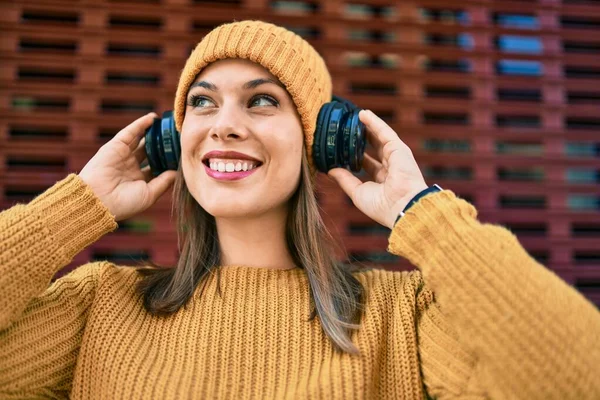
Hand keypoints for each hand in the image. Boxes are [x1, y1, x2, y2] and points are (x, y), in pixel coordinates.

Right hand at [78, 113, 176, 221]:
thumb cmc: (124, 203)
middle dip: (162, 144)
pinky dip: (140, 124)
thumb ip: (164, 182)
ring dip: (153, 132)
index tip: (182, 153)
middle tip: (176, 136)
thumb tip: (178, 173)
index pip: (156, 166)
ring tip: (167, 124)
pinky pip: (130, 132)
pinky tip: (152, 118)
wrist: (99, 199)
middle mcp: (131, 166)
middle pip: (150, 151)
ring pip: (141, 140)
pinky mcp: (115, 146)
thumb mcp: (150, 194)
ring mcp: (123, 155)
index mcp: (139, 180)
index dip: (168, 160)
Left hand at [327, 110, 427, 228]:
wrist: (401, 206)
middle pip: (374, 147)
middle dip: (362, 138)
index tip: (343, 147)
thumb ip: (345, 179)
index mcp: (383, 180)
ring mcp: (396, 157)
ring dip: (368, 126)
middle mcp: (391, 167)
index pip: (368, 163)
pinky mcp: (399, 148)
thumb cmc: (381, 205)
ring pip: (379, 137)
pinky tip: (363, 114)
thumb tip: (330, 170)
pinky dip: (374, 122)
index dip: (356, 155)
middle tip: (348, 128)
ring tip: (354, 116)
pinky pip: (384, 132)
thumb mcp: (357, 192)